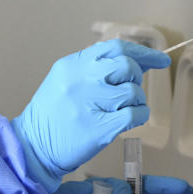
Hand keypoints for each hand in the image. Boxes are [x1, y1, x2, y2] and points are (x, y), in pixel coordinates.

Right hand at [11, 39, 169, 191]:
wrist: (32, 146)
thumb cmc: (53, 113)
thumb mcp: (67, 79)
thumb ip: (97, 67)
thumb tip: (139, 60)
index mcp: (73, 64)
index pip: (116, 48)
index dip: (142, 52)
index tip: (159, 59)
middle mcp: (81, 80)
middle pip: (127, 66)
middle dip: (136, 78)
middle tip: (128, 90)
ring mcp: (90, 104)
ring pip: (133, 92)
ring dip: (136, 101)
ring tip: (123, 109)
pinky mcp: (99, 128)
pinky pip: (135, 114)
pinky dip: (139, 116)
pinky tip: (128, 119)